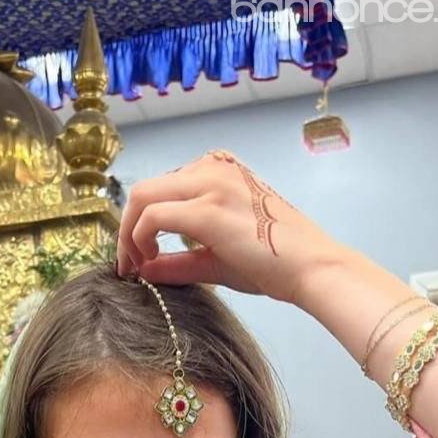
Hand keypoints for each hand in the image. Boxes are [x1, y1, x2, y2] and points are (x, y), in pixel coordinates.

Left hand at [115, 148, 343, 304]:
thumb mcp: (216, 258)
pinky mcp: (208, 208)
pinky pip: (153, 216)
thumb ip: (178, 260)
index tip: (138, 256)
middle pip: (145, 189)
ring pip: (143, 197)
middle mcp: (213, 168)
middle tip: (128, 264)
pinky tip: (147, 262)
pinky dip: (139, 239)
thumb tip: (141, 269)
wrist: (311, 267)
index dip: (140, 223)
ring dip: (128, 234)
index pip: (163, 189)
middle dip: (126, 228)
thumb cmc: (275, 262)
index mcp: (219, 170)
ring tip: (135, 266)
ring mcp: (211, 184)